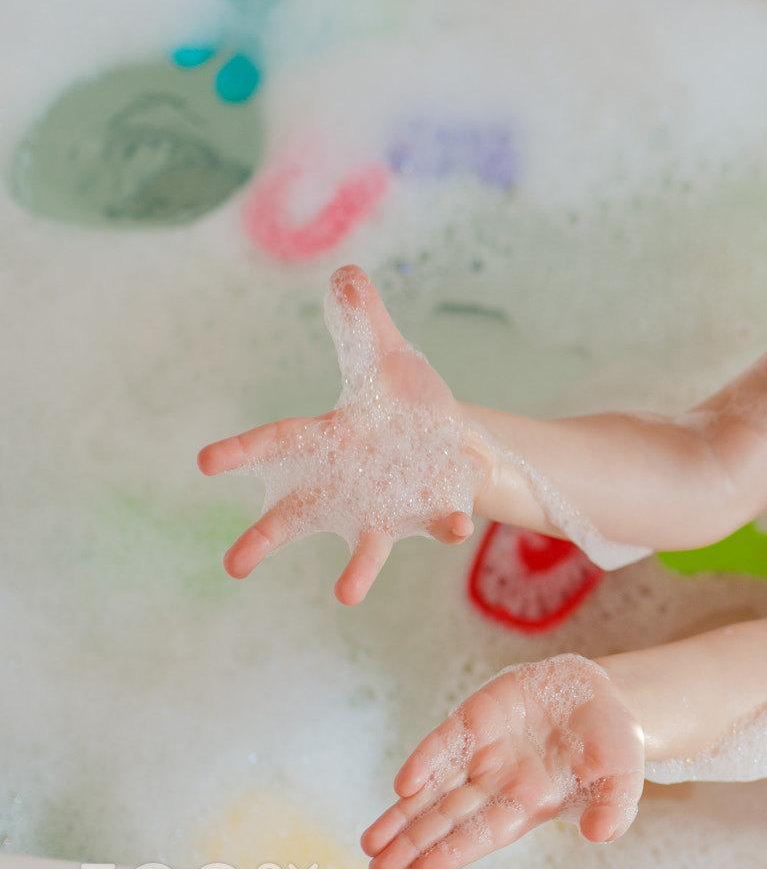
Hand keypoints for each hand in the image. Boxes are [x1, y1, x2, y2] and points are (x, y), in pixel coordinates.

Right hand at [198, 265, 479, 604]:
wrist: (453, 441)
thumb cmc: (405, 402)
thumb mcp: (386, 354)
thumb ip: (363, 319)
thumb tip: (347, 274)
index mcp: (333, 440)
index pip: (281, 442)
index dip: (243, 451)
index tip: (206, 462)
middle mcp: (351, 485)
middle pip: (298, 515)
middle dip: (265, 538)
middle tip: (233, 565)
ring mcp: (390, 507)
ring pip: (368, 545)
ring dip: (359, 569)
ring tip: (345, 594)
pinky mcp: (432, 515)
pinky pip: (440, 523)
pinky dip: (448, 525)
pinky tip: (457, 525)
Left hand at [361, 654, 645, 868]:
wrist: (604, 694)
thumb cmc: (614, 743)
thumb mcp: (623, 776)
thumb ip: (614, 807)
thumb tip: (601, 835)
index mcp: (528, 804)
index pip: (482, 834)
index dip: (452, 853)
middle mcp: (498, 782)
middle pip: (447, 818)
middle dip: (413, 844)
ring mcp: (483, 750)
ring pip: (434, 788)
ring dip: (402, 814)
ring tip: (370, 843)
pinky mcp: (476, 716)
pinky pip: (444, 742)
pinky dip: (424, 762)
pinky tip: (403, 785)